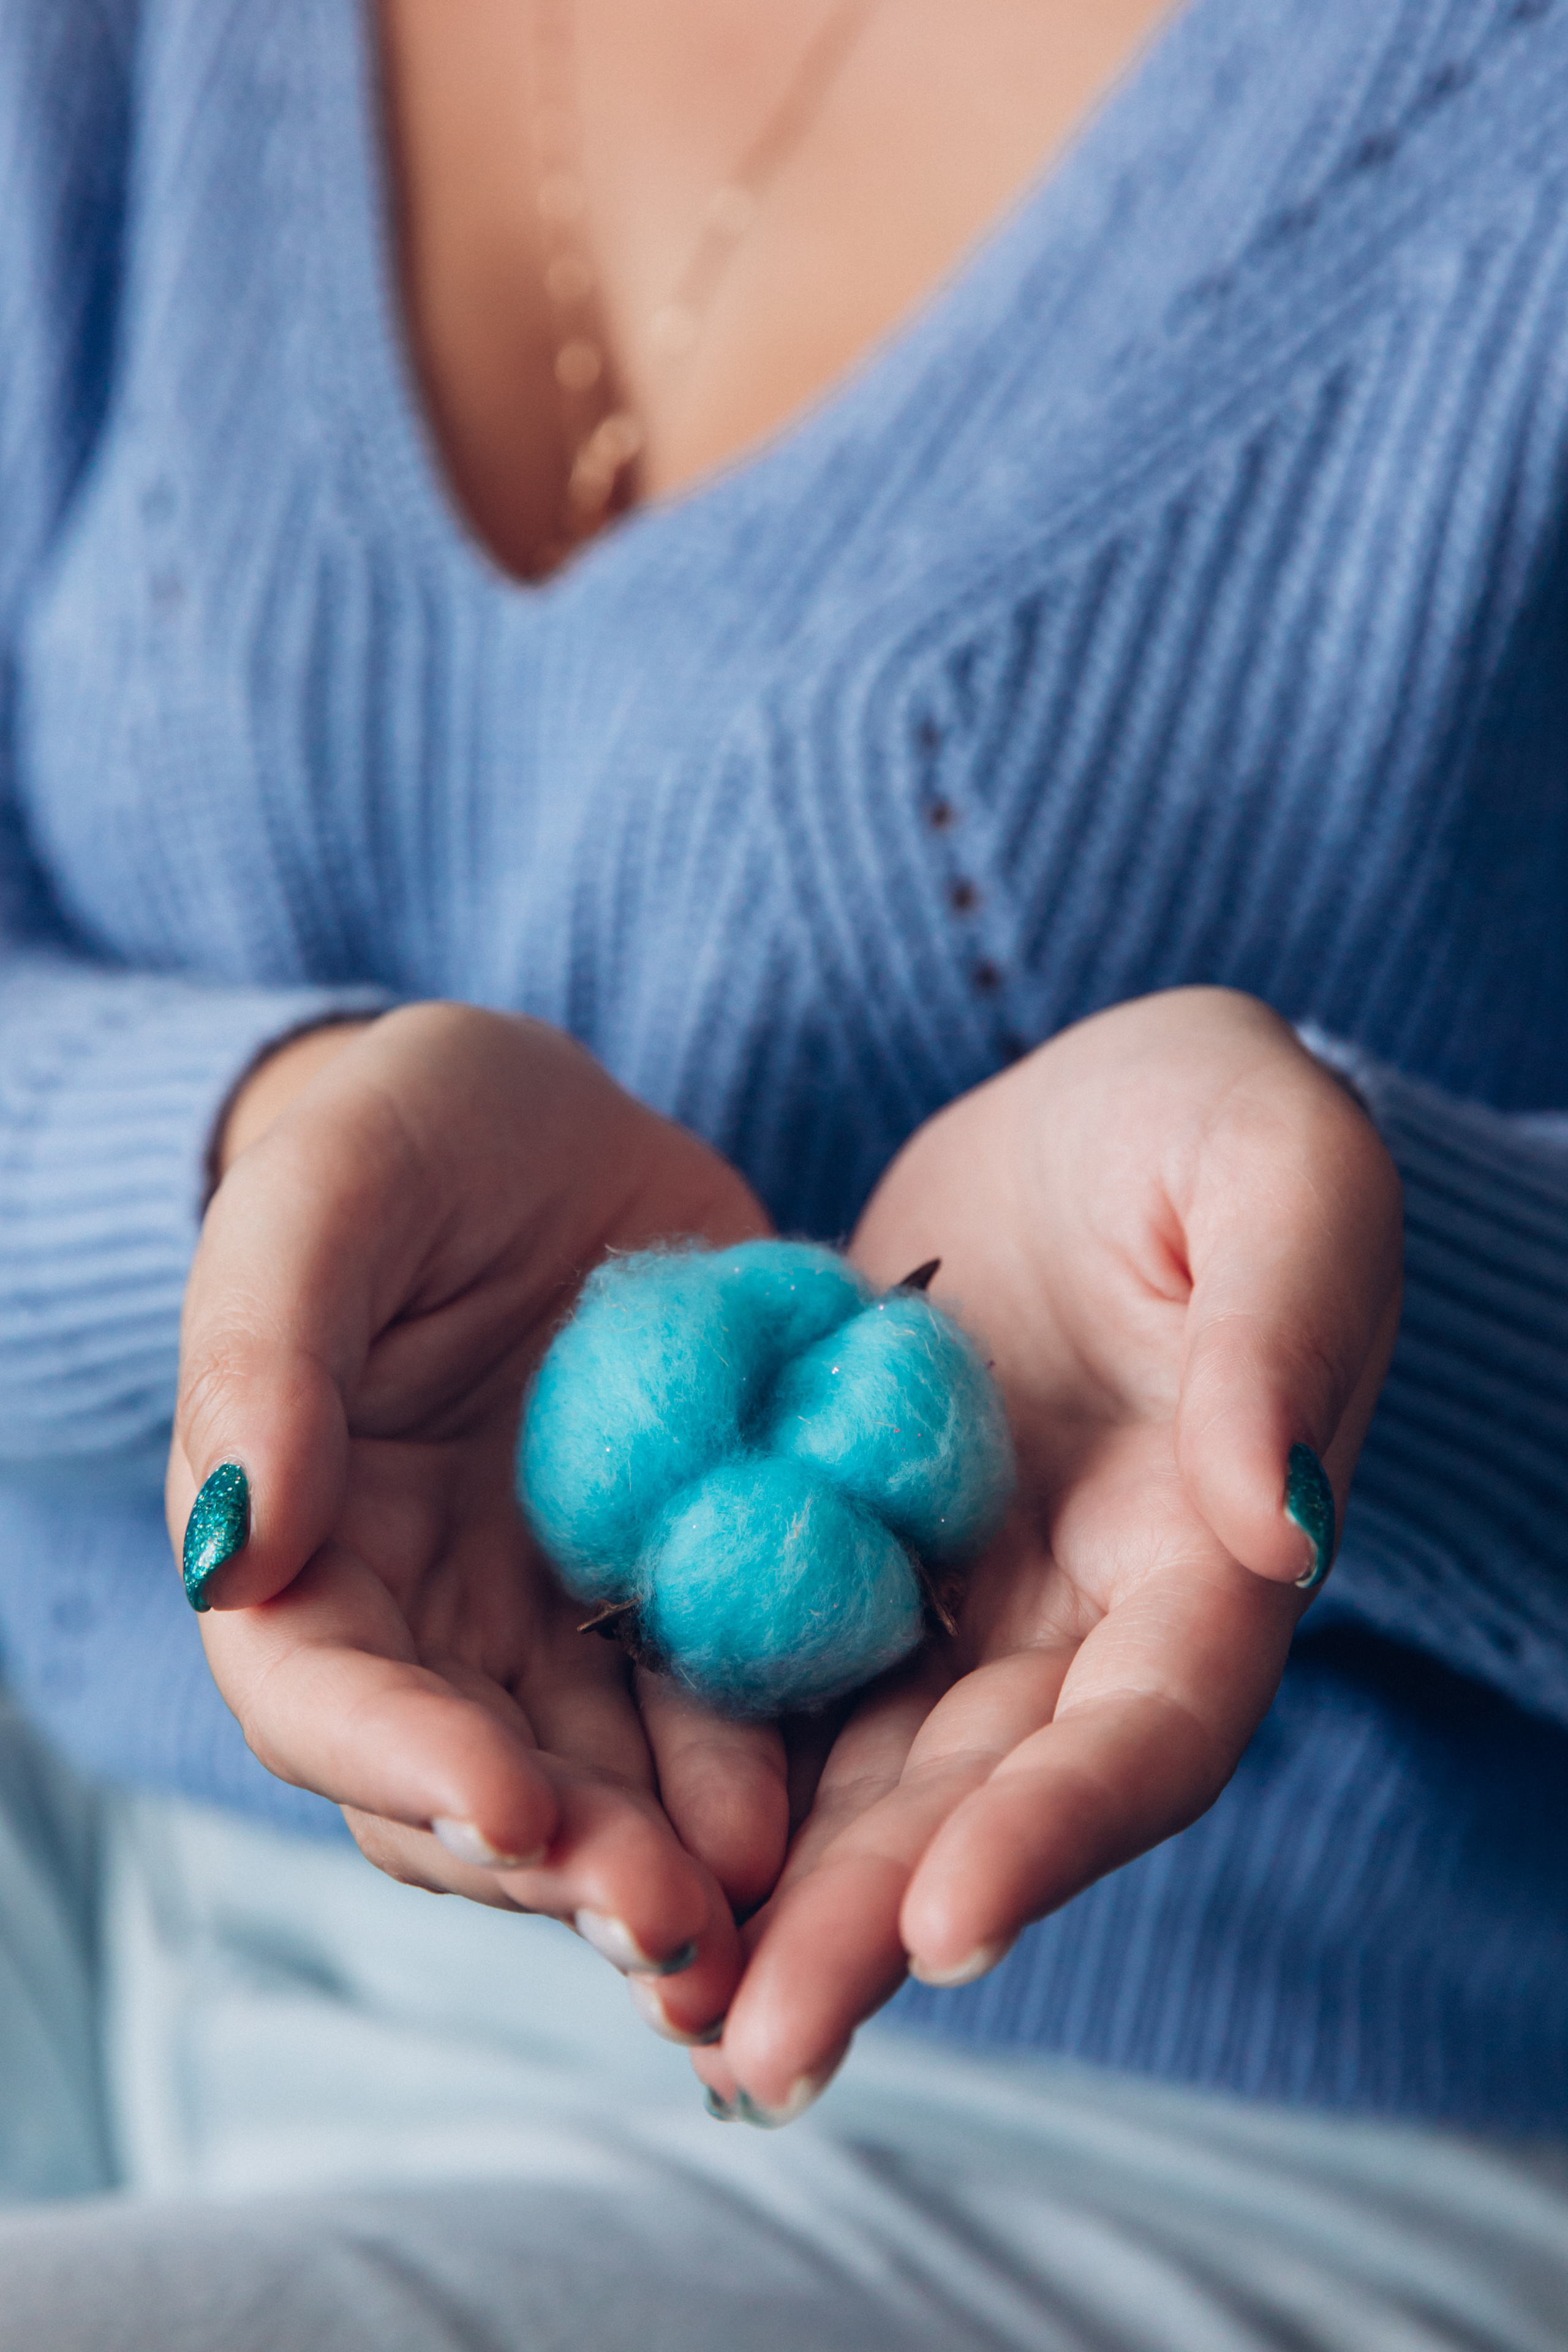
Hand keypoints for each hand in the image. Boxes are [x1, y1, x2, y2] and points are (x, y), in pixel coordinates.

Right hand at [168, 1003, 782, 2025]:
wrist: (545, 1128)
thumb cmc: (401, 1136)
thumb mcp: (323, 1200)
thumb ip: (263, 1358)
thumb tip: (237, 1545)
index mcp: (302, 1548)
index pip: (323, 1697)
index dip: (407, 1765)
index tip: (514, 1806)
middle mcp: (426, 1616)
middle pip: (474, 1783)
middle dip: (567, 1863)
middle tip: (676, 1918)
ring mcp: (556, 1619)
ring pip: (603, 1782)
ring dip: (676, 1857)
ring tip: (765, 1904)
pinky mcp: (677, 1590)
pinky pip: (719, 1700)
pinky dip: (764, 1765)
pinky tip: (830, 1808)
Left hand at [686, 988, 1401, 2116]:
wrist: (1088, 1111)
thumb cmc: (1210, 1120)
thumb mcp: (1278, 1174)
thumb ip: (1284, 1332)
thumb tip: (1279, 1522)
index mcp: (1212, 1552)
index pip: (1154, 1725)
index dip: (1064, 1830)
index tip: (949, 1929)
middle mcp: (1090, 1615)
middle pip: (995, 1797)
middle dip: (884, 1925)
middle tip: (755, 2050)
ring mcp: (970, 1599)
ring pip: (880, 1775)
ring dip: (787, 1899)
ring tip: (671, 2013)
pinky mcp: (860, 1554)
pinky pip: (790, 1675)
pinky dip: (718, 1768)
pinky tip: (615, 1846)